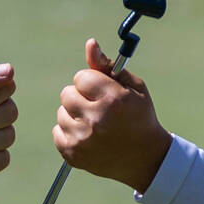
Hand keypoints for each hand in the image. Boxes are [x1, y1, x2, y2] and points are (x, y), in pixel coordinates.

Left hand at [53, 38, 172, 191]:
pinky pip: (57, 132)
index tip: (103, 93)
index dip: (92, 84)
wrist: (146, 159)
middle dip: (81, 98)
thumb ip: (108, 66)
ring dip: (75, 116)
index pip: (81, 77)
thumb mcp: (133, 88)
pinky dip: (69, 133)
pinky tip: (88, 138)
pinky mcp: (74, 155)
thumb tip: (90, 44)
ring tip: (96, 126)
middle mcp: (96, 119)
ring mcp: (83, 139)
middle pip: (67, 94)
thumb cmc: (140, 117)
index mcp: (112, 99)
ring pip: (61, 113)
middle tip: (98, 110)